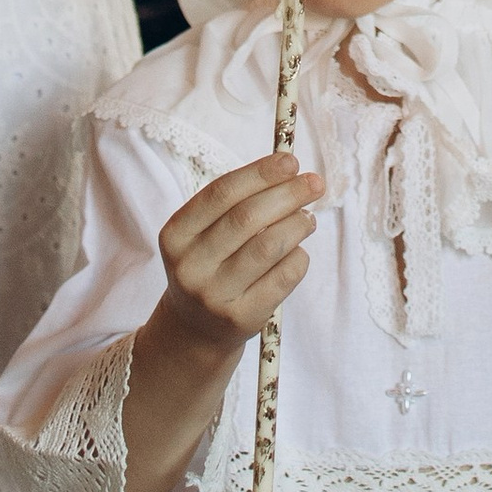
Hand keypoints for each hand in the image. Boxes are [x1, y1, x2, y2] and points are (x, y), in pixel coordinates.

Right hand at [158, 151, 323, 358]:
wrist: (196, 329)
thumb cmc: (212, 264)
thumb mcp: (205, 234)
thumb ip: (237, 203)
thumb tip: (289, 170)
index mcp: (176, 234)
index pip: (221, 193)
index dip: (259, 173)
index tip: (291, 161)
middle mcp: (190, 266)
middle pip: (247, 217)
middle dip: (287, 194)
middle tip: (315, 183)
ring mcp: (213, 295)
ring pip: (268, 247)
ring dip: (298, 224)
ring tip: (308, 218)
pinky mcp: (241, 318)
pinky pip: (283, 277)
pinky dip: (299, 257)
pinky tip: (299, 251)